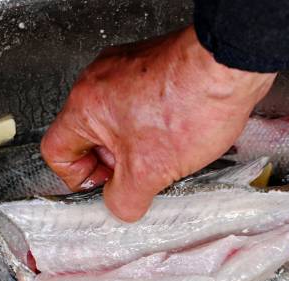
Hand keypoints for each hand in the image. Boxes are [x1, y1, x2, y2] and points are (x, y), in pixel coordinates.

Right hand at [41, 25, 275, 221]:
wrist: (231, 66)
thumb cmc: (190, 104)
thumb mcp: (150, 172)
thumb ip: (124, 199)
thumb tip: (120, 206)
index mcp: (85, 105)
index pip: (56, 152)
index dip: (79, 178)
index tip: (109, 184)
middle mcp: (100, 81)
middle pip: (90, 137)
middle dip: (116, 163)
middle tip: (143, 174)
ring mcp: (127, 69)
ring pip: (119, 122)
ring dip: (139, 146)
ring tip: (168, 155)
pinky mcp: (153, 66)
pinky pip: (143, 106)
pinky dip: (157, 126)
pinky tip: (182, 135)